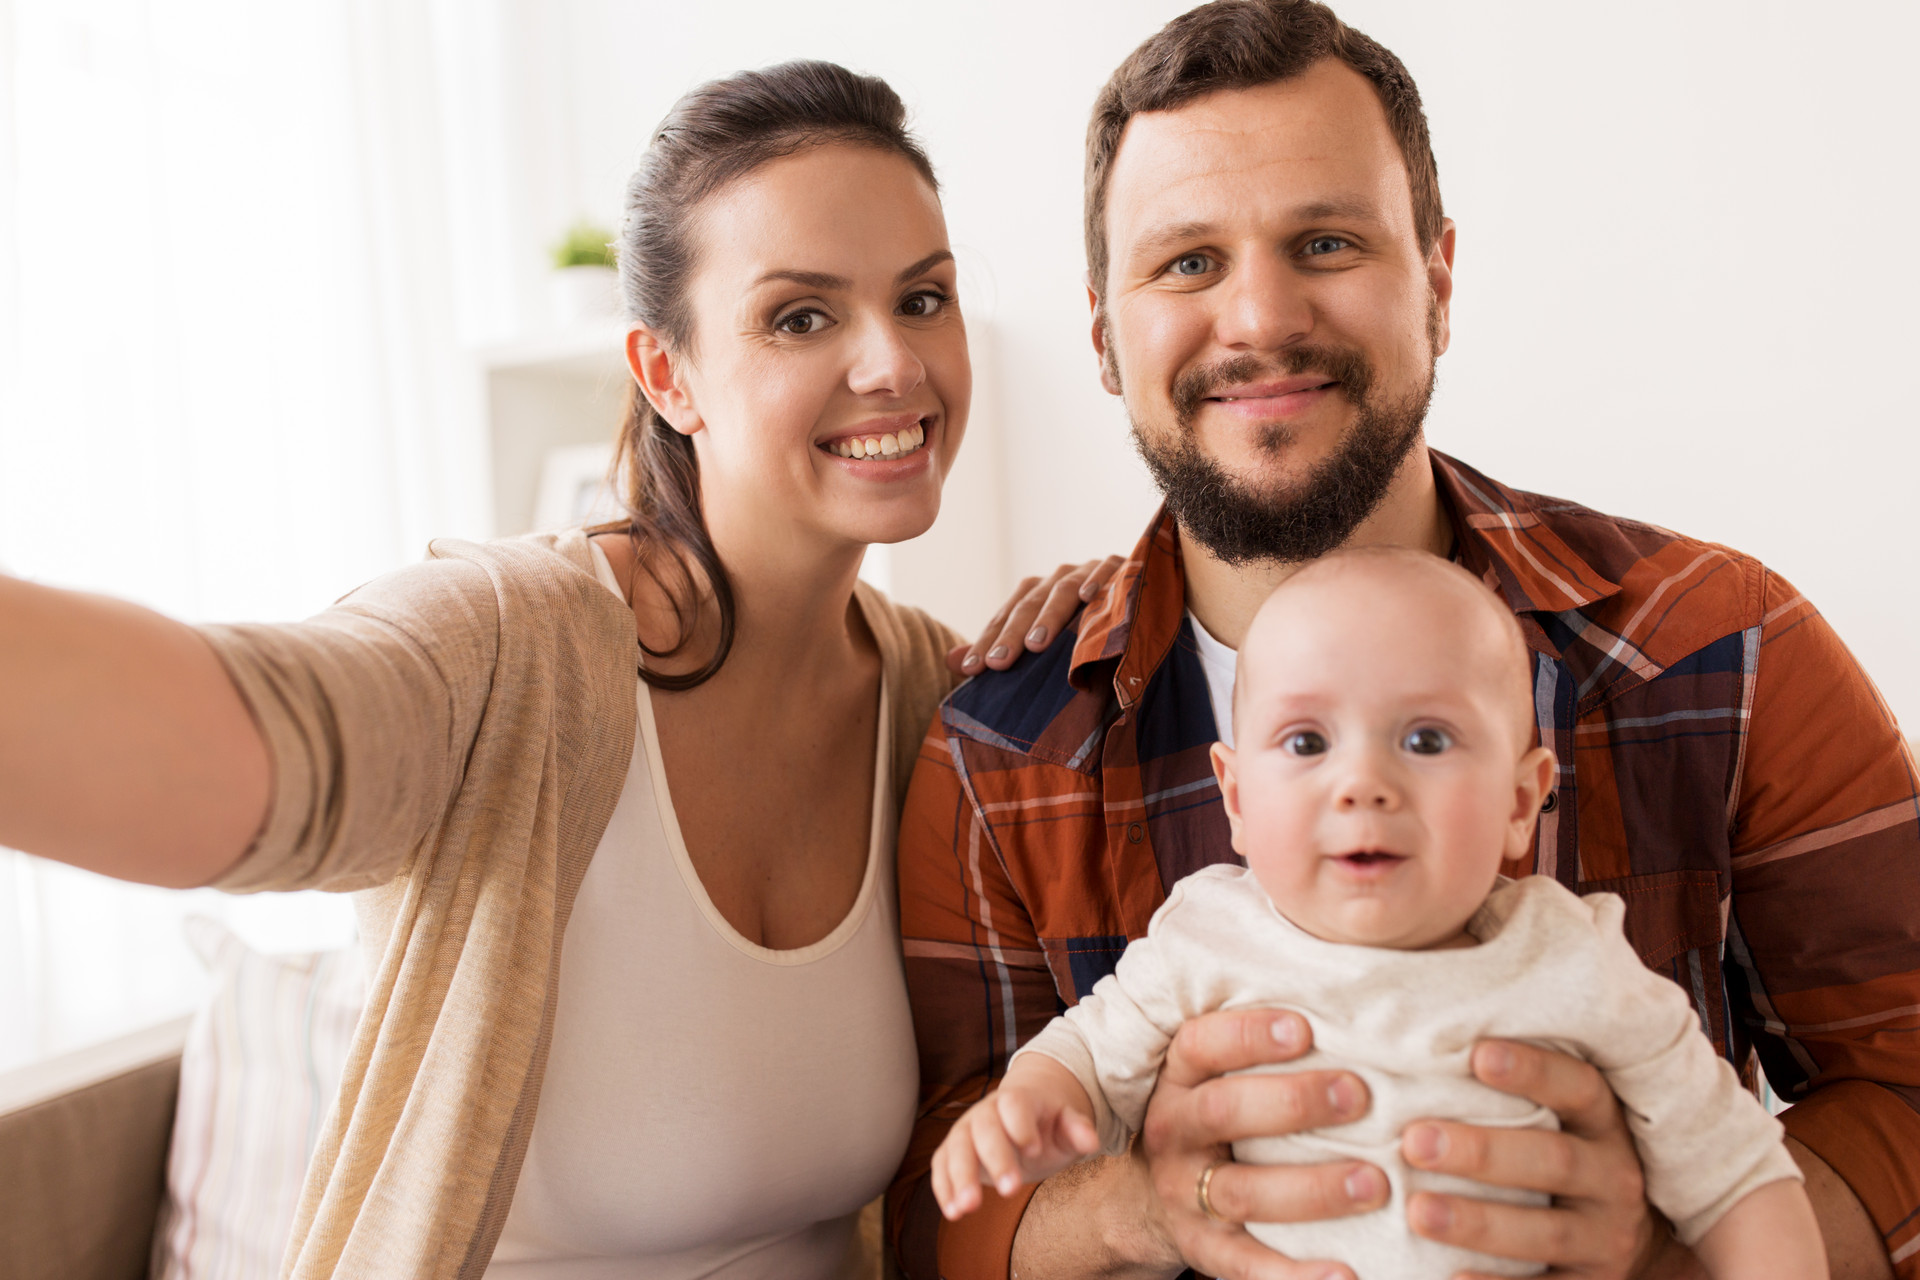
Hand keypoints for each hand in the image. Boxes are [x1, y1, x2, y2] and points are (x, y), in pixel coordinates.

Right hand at [932, 1061, 1102, 1219]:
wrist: (1020, 1121)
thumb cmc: (1047, 1127)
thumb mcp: (1066, 1126)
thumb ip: (1077, 1130)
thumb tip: (1092, 1141)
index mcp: (1018, 1099)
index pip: (1014, 1105)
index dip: (1021, 1125)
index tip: (1034, 1150)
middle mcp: (986, 1111)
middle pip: (984, 1129)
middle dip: (996, 1158)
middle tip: (1010, 1190)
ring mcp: (965, 1130)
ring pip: (956, 1148)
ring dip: (960, 1178)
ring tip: (968, 1209)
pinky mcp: (951, 1151)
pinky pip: (941, 1165)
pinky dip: (944, 1188)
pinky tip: (953, 1212)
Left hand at [947, 557, 1126, 674]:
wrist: (1144, 607)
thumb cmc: (1087, 632)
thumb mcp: (1044, 645)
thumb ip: (1002, 650)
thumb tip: (951, 662)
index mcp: (1037, 593)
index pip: (1005, 616)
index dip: (987, 641)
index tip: (971, 670)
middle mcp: (1060, 579)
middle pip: (1030, 603)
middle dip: (1012, 633)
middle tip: (997, 663)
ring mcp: (1092, 571)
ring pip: (1065, 590)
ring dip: (1050, 616)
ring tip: (1036, 645)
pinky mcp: (1125, 568)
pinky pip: (1111, 573)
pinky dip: (1099, 583)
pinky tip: (1090, 600)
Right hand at [1137, 1009, 1387, 1279]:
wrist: (1156, 1194)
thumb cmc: (1219, 1112)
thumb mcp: (1215, 1072)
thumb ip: (1261, 1041)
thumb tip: (1354, 993)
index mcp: (1178, 1078)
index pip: (1201, 1046)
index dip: (1248, 1035)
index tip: (1305, 1027)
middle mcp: (1173, 1132)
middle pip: (1224, 1112)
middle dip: (1293, 1103)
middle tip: (1360, 1096)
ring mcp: (1185, 1194)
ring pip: (1241, 1191)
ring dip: (1311, 1188)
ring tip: (1375, 1183)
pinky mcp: (1204, 1250)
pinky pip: (1247, 1266)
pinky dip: (1295, 1276)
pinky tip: (1348, 1275)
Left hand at [1399, 1039, 1665, 1277]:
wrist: (1622, 1240)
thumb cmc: (1554, 1152)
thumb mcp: (1555, 1115)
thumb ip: (1505, 1085)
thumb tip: (1420, 1034)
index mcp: (1603, 1123)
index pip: (1579, 1087)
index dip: (1534, 1069)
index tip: (1477, 1055)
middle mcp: (1614, 1179)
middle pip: (1553, 1161)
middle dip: (1483, 1152)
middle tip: (1414, 1141)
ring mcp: (1605, 1239)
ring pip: (1545, 1232)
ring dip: (1479, 1223)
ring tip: (1418, 1212)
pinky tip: (1450, 1278)